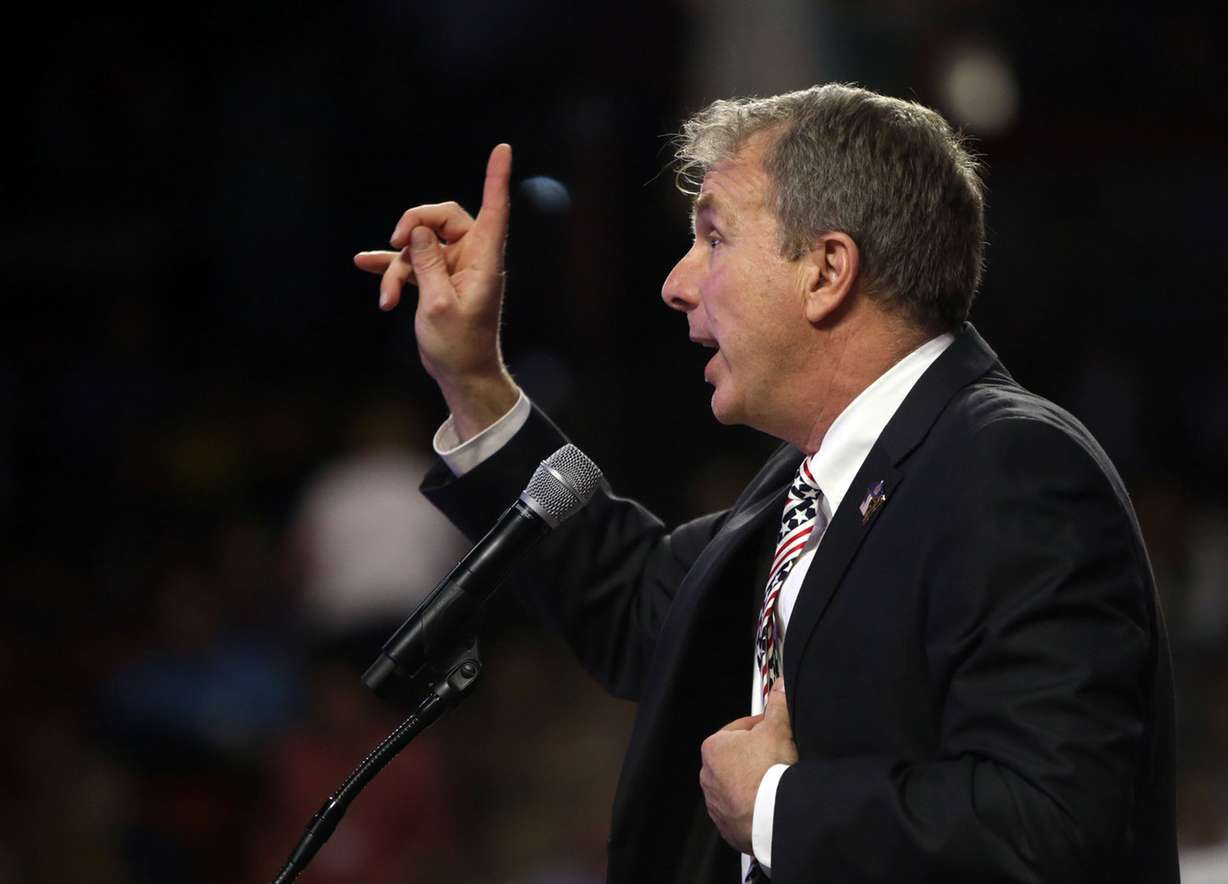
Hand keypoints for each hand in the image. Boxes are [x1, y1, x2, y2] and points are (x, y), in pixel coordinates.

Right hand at [354, 144, 518, 438]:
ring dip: (398, 266)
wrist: (460, 374)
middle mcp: (472, 257)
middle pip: (442, 217)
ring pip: (420, 244)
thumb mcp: (438, 304)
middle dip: (414, 226)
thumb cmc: (458, 345)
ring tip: (385, 298)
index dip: (497, 178)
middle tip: (397, 244)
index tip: (503, 149)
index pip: (494, 209)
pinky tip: (366, 265)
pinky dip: (393, 268)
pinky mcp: (438, 279)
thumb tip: (418, 230)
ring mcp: (454, 267)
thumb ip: (428, 264)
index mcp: (484, 260)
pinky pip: (413, 262)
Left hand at [699, 681, 798, 854]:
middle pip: (738, 758)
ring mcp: (716, 802)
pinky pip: (741, 810)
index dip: (762, 727)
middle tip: (778, 756)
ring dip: (753, 782)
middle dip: (757, 756)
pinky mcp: (727, 825)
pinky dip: (753, 806)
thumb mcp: (777, 729)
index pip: (740, 729)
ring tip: (775, 781)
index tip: (775, 731)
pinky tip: (769, 802)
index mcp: (713, 747)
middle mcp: (708, 775)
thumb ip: (778, 705)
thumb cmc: (768, 773)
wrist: (772, 817)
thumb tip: (780, 687)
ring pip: (738, 785)